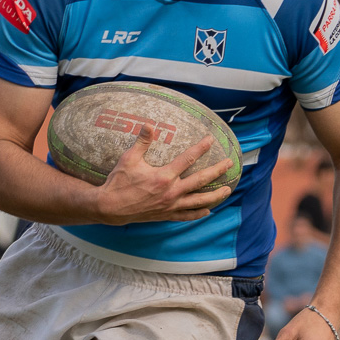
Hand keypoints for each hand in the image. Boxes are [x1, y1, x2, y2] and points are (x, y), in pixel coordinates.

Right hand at [92, 126, 231, 224]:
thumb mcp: (129, 159)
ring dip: (214, 196)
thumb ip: (142, 141)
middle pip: (200, 180)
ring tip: (227, 191)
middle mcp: (171, 192)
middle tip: (229, 164)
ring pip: (199, 201)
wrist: (110, 207)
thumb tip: (149, 124)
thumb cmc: (118, 182)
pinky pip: (187, 215)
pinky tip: (207, 211)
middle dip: (217, 171)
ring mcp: (170, 205)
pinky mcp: (166, 215)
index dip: (201, 148)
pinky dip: (198, 214)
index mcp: (164, 176)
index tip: (211, 139)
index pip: (187, 159)